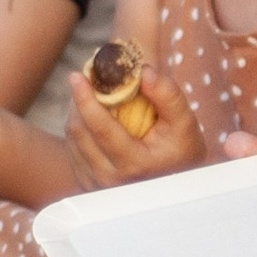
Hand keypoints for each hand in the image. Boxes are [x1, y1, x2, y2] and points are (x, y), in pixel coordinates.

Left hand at [63, 56, 207, 190]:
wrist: (177, 184)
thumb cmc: (180, 150)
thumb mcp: (184, 123)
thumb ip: (167, 95)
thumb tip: (144, 71)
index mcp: (135, 164)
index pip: (101, 128)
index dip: (85, 99)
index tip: (76, 76)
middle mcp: (110, 179)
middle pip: (79, 131)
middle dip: (79, 100)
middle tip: (85, 78)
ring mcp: (95, 184)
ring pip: (72, 139)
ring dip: (77, 112)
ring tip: (92, 96)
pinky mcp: (86, 185)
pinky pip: (73, 150)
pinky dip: (79, 128)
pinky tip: (93, 119)